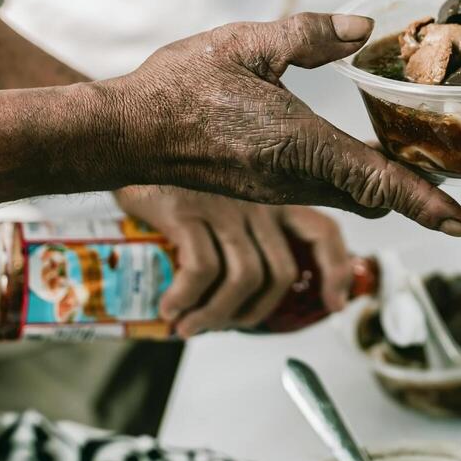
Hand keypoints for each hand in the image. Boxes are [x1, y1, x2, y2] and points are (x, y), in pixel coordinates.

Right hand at [103, 12, 460, 235]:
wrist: (125, 131)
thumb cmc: (179, 87)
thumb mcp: (247, 43)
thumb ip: (310, 35)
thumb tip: (364, 30)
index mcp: (299, 146)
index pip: (378, 182)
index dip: (425, 202)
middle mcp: (295, 179)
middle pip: (374, 199)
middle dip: (417, 194)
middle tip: (454, 172)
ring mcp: (278, 190)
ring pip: (350, 197)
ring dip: (385, 185)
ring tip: (417, 156)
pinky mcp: (263, 189)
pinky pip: (324, 191)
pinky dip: (354, 179)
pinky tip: (361, 151)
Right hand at [116, 186, 350, 337]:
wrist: (123, 133)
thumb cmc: (174, 174)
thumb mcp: (224, 190)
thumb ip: (245, 225)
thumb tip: (249, 288)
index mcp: (275, 193)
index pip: (324, 231)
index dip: (337, 271)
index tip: (333, 304)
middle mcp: (258, 198)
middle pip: (281, 272)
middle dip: (256, 313)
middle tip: (223, 325)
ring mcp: (224, 203)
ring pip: (244, 278)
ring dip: (216, 316)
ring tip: (189, 327)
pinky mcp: (186, 209)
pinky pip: (201, 271)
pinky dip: (186, 300)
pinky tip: (169, 307)